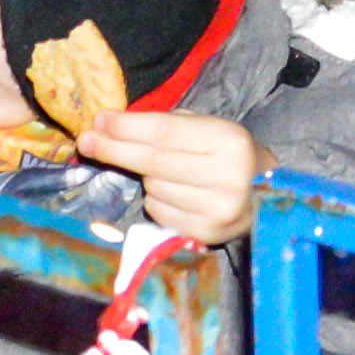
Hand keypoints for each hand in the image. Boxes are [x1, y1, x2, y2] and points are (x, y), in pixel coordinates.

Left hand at [81, 106, 269, 244]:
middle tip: (86, 140)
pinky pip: (160, 213)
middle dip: (114, 149)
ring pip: (154, 188)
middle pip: (154, 162)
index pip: (165, 133)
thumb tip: (110, 126)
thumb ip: (166, 125)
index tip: (98, 121)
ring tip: (160, 171)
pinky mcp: (208, 234)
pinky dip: (156, 200)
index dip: (127, 128)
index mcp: (229, 141)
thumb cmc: (228, 155)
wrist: (267, 198)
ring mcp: (218, 210)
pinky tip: (171, 193)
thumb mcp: (208, 129)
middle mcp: (226, 177)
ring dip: (144, 177)